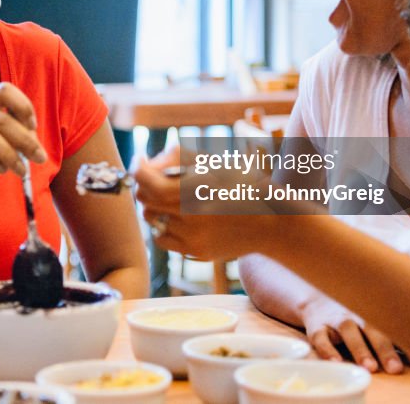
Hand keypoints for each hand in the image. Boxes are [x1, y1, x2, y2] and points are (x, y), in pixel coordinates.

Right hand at [0, 82, 46, 194]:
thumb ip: (9, 137)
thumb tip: (35, 143)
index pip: (5, 90)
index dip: (24, 106)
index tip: (34, 127)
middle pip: (1, 117)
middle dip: (25, 140)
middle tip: (39, 158)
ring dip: (9, 154)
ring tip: (20, 170)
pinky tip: (0, 170)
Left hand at [133, 146, 275, 259]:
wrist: (271, 221)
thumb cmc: (242, 184)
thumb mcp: (213, 162)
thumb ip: (177, 159)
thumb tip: (148, 164)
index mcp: (197, 187)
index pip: (148, 180)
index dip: (138, 167)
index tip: (140, 160)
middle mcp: (192, 214)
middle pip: (146, 200)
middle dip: (145, 185)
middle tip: (153, 177)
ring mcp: (193, 236)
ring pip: (152, 219)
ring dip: (154, 206)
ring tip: (169, 197)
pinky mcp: (196, 251)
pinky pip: (163, 239)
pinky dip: (163, 226)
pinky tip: (177, 217)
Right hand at [300, 295, 409, 373]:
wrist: (318, 294)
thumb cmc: (356, 312)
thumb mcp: (375, 315)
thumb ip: (397, 333)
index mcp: (377, 312)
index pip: (396, 329)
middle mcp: (358, 313)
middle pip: (374, 330)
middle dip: (385, 349)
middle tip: (395, 368)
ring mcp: (337, 318)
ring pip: (349, 331)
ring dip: (359, 348)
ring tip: (369, 367)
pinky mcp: (317, 325)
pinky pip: (320, 337)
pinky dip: (327, 350)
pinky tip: (335, 363)